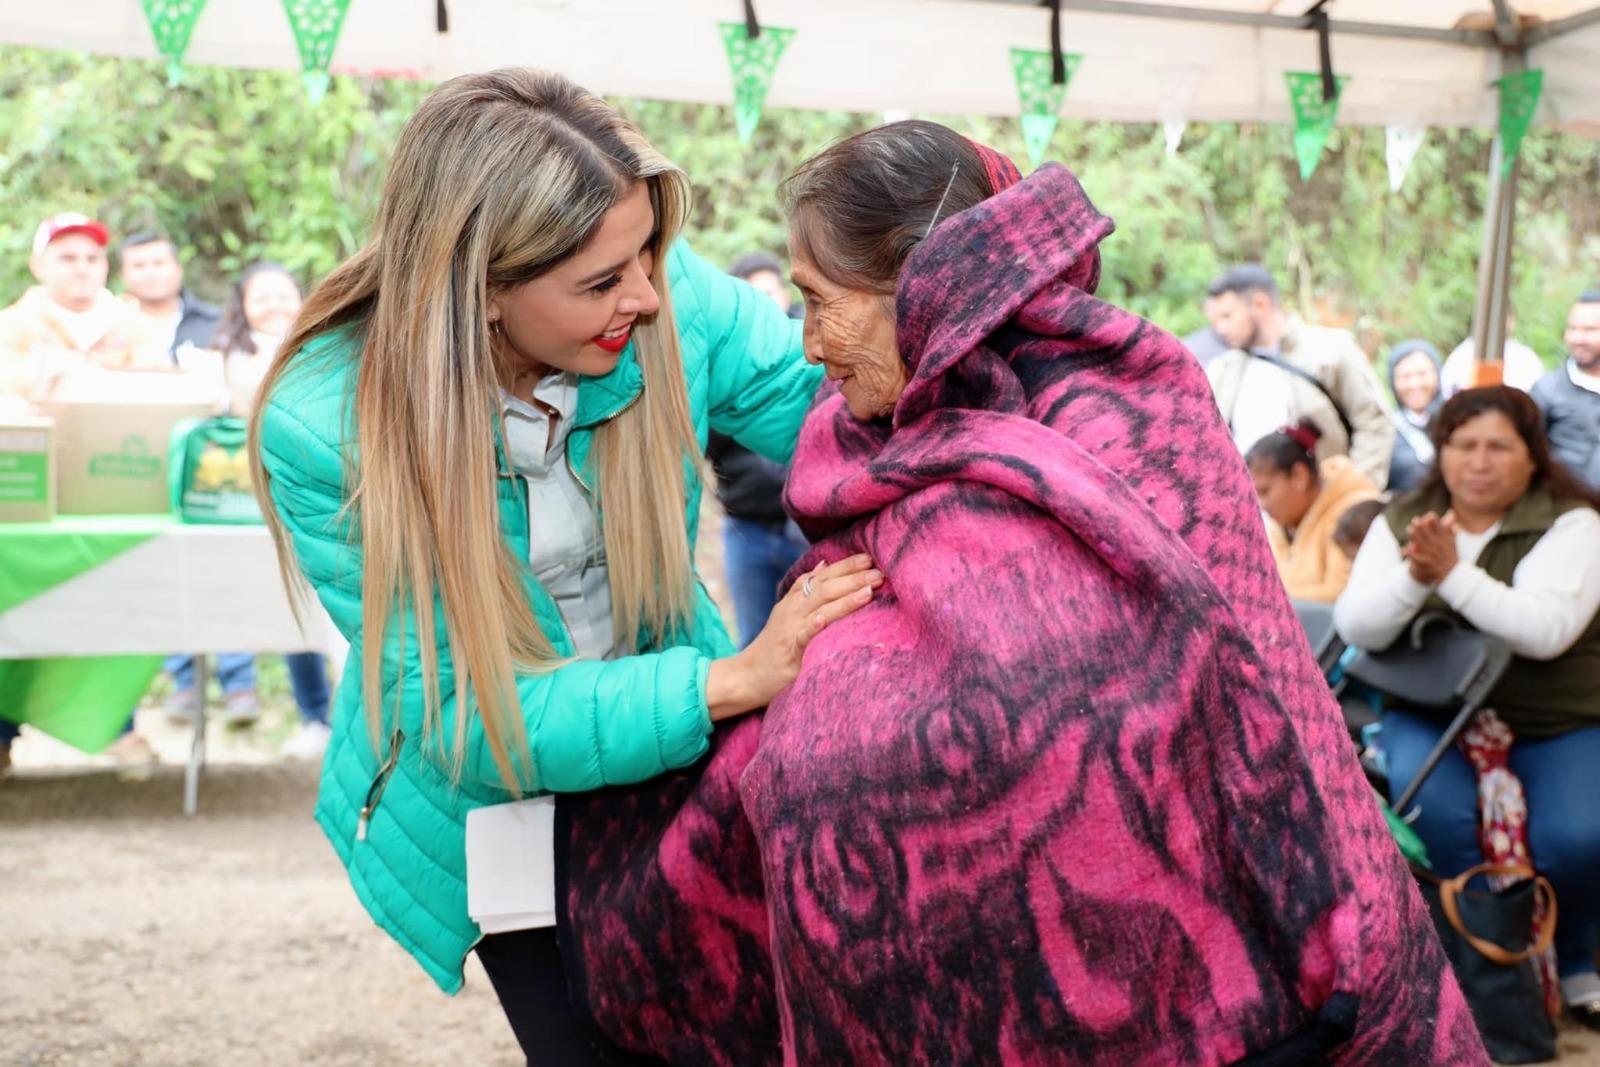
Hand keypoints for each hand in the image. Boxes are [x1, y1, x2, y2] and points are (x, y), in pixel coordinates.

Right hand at [705, 554, 882, 719]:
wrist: (748, 676)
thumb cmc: (774, 646)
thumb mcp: (787, 612)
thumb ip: (804, 589)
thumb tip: (823, 565)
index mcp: (795, 600)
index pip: (823, 576)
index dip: (845, 566)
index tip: (869, 558)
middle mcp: (793, 609)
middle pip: (825, 587)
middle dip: (853, 578)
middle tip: (879, 572)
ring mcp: (790, 628)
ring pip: (819, 607)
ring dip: (845, 598)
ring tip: (867, 590)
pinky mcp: (789, 651)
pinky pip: (802, 636)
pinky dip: (813, 626)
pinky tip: (823, 619)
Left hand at [1403, 511, 1459, 585]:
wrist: (1449, 576)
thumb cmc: (1448, 555)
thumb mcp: (1451, 541)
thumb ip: (1449, 527)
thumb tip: (1450, 512)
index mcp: (1446, 541)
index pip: (1442, 530)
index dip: (1435, 523)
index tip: (1429, 515)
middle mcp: (1439, 548)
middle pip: (1430, 536)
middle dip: (1422, 528)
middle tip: (1415, 521)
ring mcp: (1432, 557)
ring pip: (1423, 546)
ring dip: (1416, 537)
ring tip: (1409, 530)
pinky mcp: (1425, 565)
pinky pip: (1416, 559)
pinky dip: (1409, 554)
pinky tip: (1403, 550)